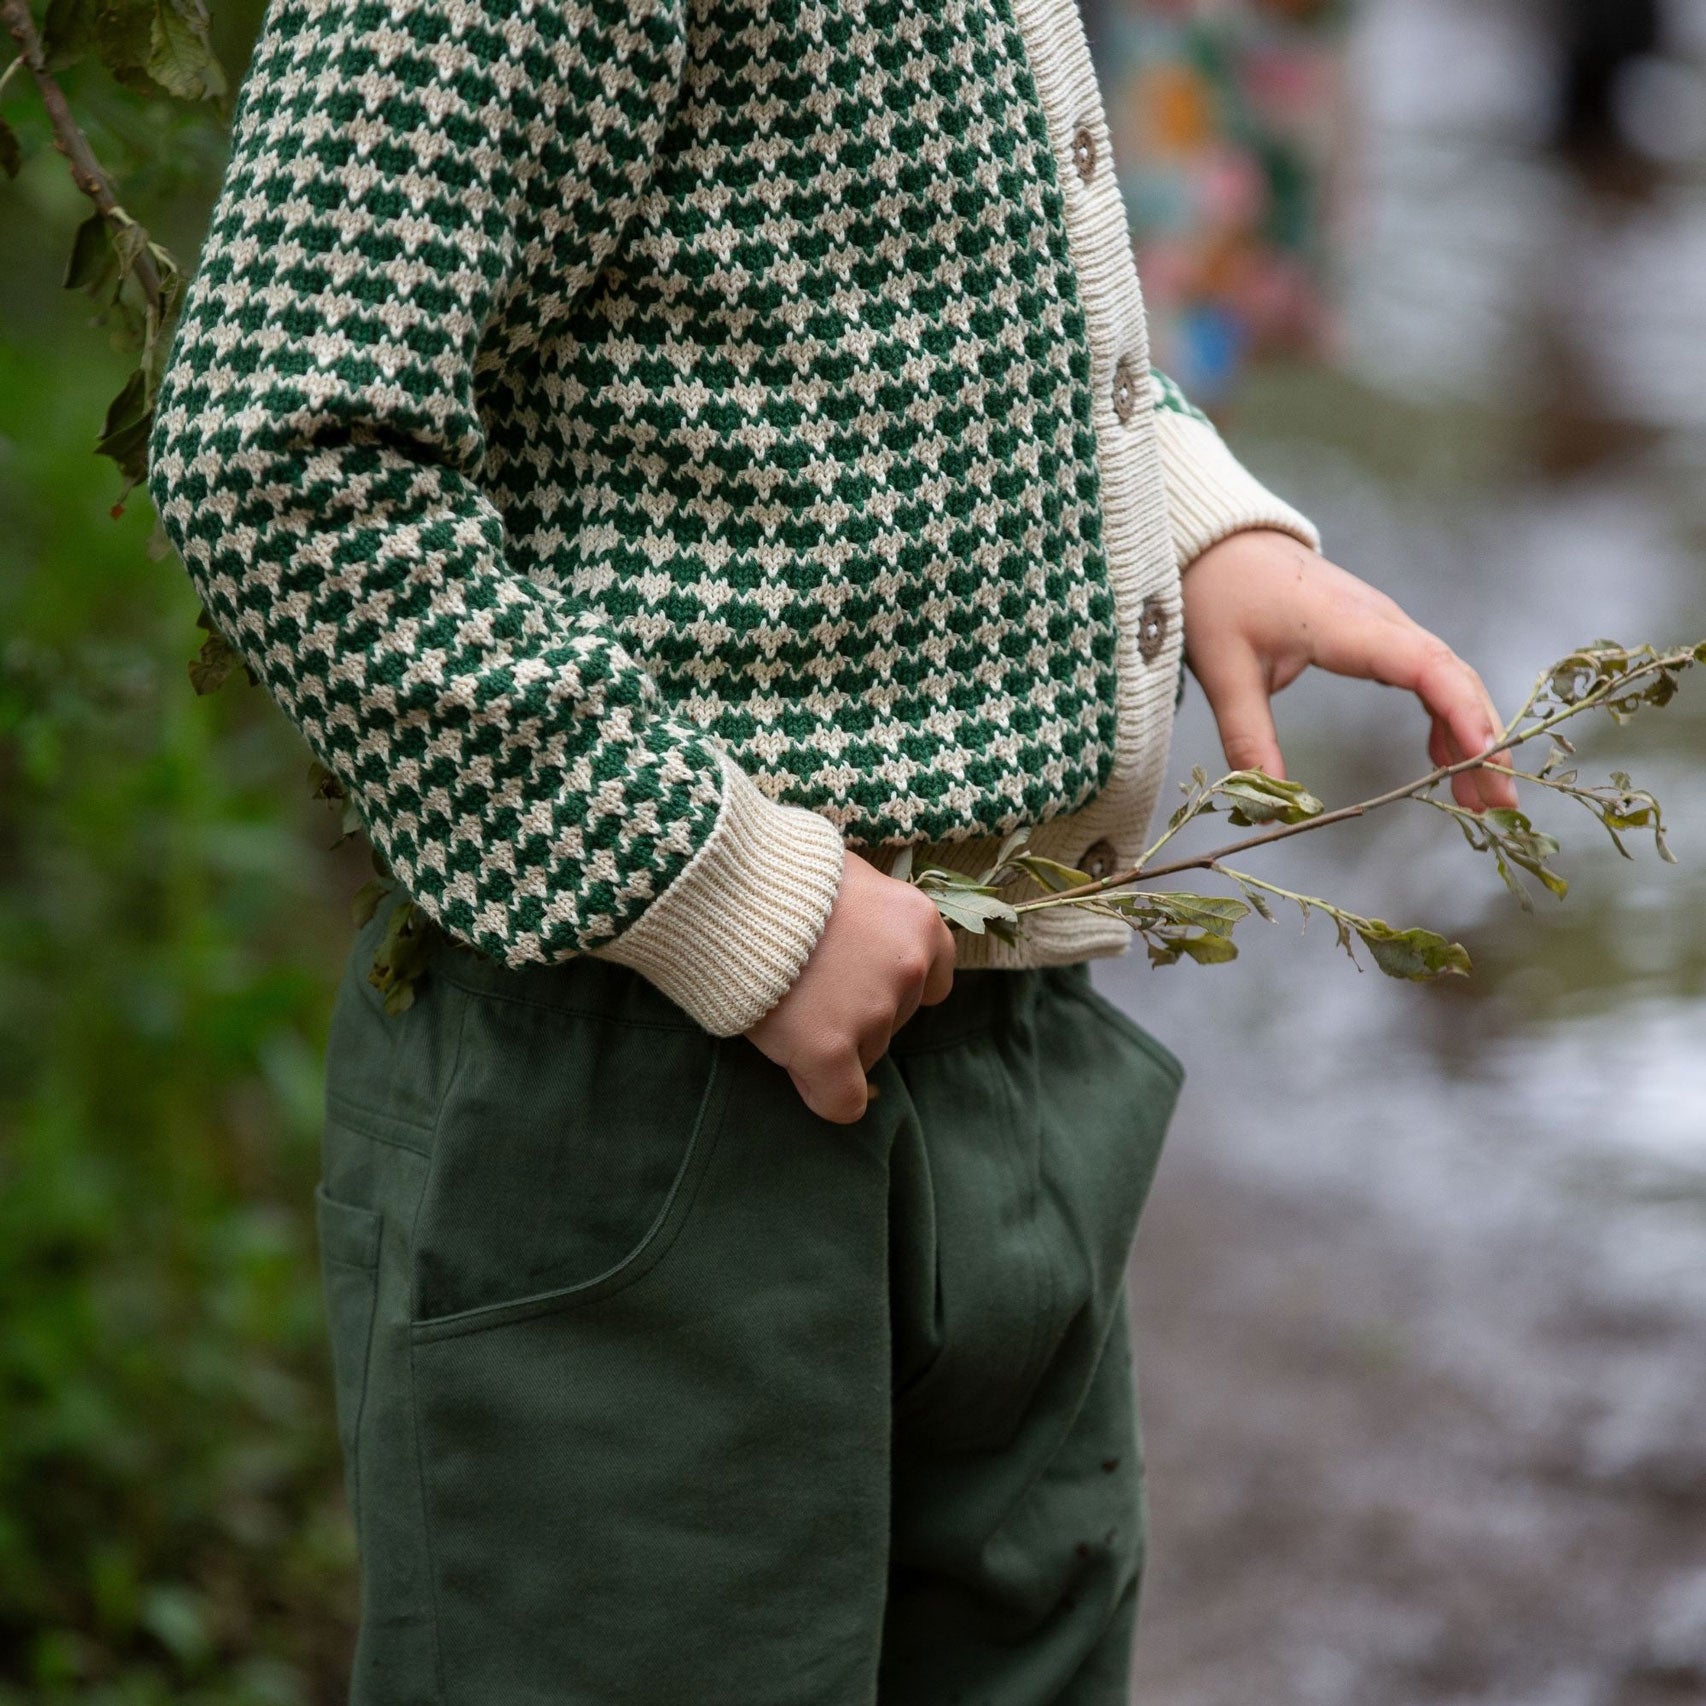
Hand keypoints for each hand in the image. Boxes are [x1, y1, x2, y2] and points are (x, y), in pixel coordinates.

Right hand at [743, 850, 957, 1123]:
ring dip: (833, 1041)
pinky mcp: (830, 1050)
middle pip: (894, 1020)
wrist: (728, 890)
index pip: (934, 980)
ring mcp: (872, 1012)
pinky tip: (803, 1069)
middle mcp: (909, 968)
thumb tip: (866, 931)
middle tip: (807, 982)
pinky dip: (825, 1093)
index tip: (854, 973)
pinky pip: (843, 1101)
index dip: (889, 982)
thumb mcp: (846, 875)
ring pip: (865, 1055)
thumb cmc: (781, 874)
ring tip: (788, 1001)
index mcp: (919, 922)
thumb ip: (872, 911)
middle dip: (856, 1011)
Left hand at [1180, 529, 1520, 814]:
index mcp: (1348, 626)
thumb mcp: (1225, 674)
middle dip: (1482, 740)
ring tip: (1481, 797)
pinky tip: (1445, 760)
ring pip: (1447, 679)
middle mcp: (1382, 621)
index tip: (1482, 756)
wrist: (1218, 544)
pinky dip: (1443, 717)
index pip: (1425, 666)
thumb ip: (1248, 740)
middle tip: (1499, 803)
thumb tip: (1271, 809)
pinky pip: (1426, 675)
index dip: (1460, 710)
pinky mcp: (1377, 633)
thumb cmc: (1220, 596)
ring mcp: (1384, 625)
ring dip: (1470, 734)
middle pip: (1453, 678)